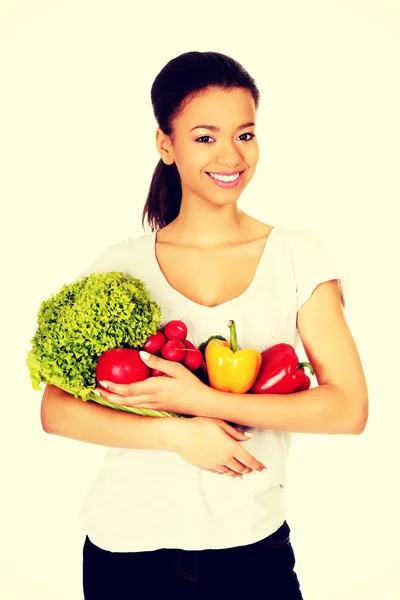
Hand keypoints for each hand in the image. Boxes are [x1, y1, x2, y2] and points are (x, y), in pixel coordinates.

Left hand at [94, 351, 209, 414]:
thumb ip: (158, 361)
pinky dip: (126, 402)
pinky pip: (137, 406)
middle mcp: (151, 399)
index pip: (129, 389)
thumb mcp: (176, 368)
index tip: (101, 383)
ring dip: (115, 400)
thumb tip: (141, 353)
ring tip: (104, 395)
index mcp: (155, 388)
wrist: (202, 404)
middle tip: (95, 392)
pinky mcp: (157, 408)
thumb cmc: (191, 384)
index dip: (114, 387)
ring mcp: (154, 405)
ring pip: (130, 405)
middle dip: (109, 396)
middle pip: (125, 400)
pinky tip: (123, 398)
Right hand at [177, 417, 266, 477]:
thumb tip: (248, 437)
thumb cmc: (199, 425)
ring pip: (230, 472)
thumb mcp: (219, 423)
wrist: (181, 436)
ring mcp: (214, 464)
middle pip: (240, 468)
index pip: (249, 460)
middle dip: (248, 470)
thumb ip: (235, 432)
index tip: (263, 469)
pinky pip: (218, 472)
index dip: (257, 466)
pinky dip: (225, 473)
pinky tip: (225, 472)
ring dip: (237, 474)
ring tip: (240, 475)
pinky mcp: (205, 467)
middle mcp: (224, 458)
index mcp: (230, 447)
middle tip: (252, 470)